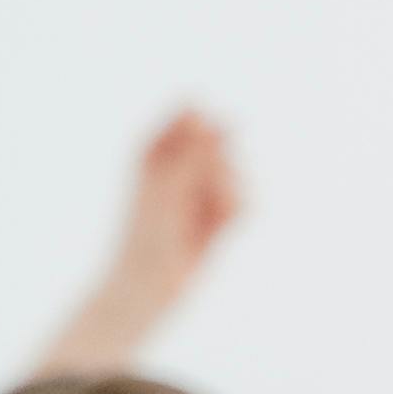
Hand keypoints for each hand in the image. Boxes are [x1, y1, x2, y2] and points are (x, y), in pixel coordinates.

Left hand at [103, 109, 246, 304]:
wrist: (150, 280)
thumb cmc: (145, 231)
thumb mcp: (167, 181)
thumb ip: (193, 149)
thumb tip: (211, 117)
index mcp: (156, 146)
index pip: (191, 113)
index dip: (202, 128)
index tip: (198, 147)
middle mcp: (182, 162)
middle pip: (221, 142)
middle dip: (213, 167)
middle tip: (188, 195)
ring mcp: (204, 186)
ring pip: (237, 172)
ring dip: (222, 196)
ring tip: (197, 220)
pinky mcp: (223, 212)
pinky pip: (246, 200)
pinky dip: (232, 215)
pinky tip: (212, 232)